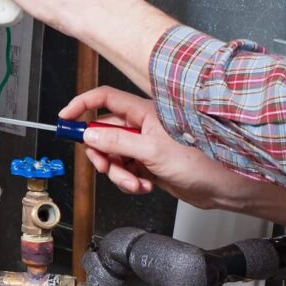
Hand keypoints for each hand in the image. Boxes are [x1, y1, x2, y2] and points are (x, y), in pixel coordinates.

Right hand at [62, 85, 271, 213]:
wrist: (220, 186)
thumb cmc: (199, 160)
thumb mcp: (150, 150)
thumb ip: (117, 141)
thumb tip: (90, 133)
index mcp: (143, 112)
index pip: (104, 99)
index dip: (82, 105)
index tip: (65, 118)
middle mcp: (143, 125)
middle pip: (104, 132)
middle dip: (102, 153)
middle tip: (107, 166)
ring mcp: (145, 145)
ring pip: (114, 156)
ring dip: (118, 173)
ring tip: (135, 181)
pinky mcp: (149, 164)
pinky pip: (126, 170)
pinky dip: (129, 180)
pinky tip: (144, 185)